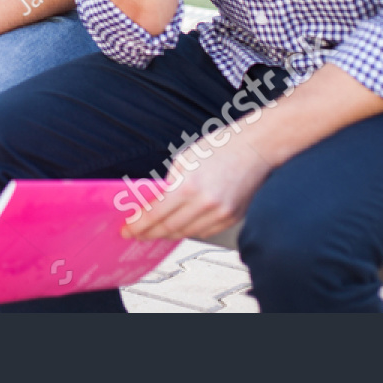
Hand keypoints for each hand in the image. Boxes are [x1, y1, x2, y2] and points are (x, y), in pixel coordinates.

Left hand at [120, 129, 273, 241]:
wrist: (255, 149)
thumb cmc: (220, 148)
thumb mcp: (184, 159)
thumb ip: (168, 183)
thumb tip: (153, 202)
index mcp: (188, 186)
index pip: (155, 214)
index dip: (138, 225)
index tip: (127, 230)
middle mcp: (205, 204)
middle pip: (169, 228)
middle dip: (149, 233)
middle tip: (136, 234)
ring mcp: (220, 214)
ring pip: (187, 233)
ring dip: (168, 234)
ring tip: (155, 232)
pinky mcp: (232, 219)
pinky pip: (204, 232)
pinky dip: (189, 231)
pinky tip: (179, 227)